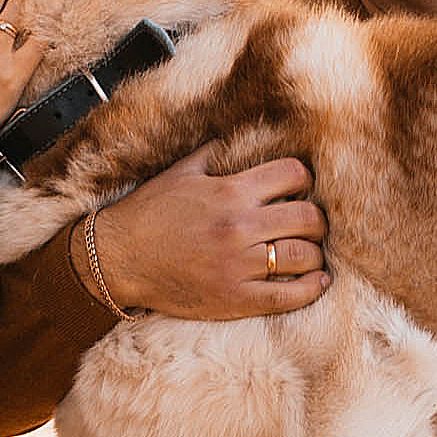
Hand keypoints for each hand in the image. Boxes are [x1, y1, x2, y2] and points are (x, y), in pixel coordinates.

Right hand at [90, 147, 329, 317]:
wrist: (118, 259)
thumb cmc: (149, 213)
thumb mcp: (182, 171)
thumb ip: (217, 153)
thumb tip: (244, 137)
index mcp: (231, 191)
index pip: (294, 175)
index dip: (303, 179)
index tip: (298, 189)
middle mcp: (240, 227)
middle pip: (308, 217)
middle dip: (315, 218)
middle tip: (309, 223)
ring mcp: (240, 266)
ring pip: (305, 256)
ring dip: (315, 253)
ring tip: (310, 252)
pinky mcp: (235, 299)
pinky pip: (288, 296)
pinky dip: (311, 289)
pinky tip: (318, 282)